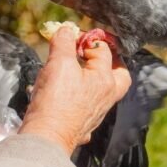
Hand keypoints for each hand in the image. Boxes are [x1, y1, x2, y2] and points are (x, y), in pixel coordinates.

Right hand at [19, 26, 130, 156]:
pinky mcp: (83, 124)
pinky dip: (81, 94)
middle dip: (109, 60)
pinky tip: (67, 92)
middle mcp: (107, 97)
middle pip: (119, 74)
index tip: (71, 36)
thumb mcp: (58, 64)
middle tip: (92, 53)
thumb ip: (64, 42)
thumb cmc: (55, 102)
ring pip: (104, 90)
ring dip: (92, 77)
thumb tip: (66, 29)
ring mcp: (96, 112)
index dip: (87, 38)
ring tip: (77, 69)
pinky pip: (88, 104)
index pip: (103, 50)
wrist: (46, 137)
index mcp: (106, 80)